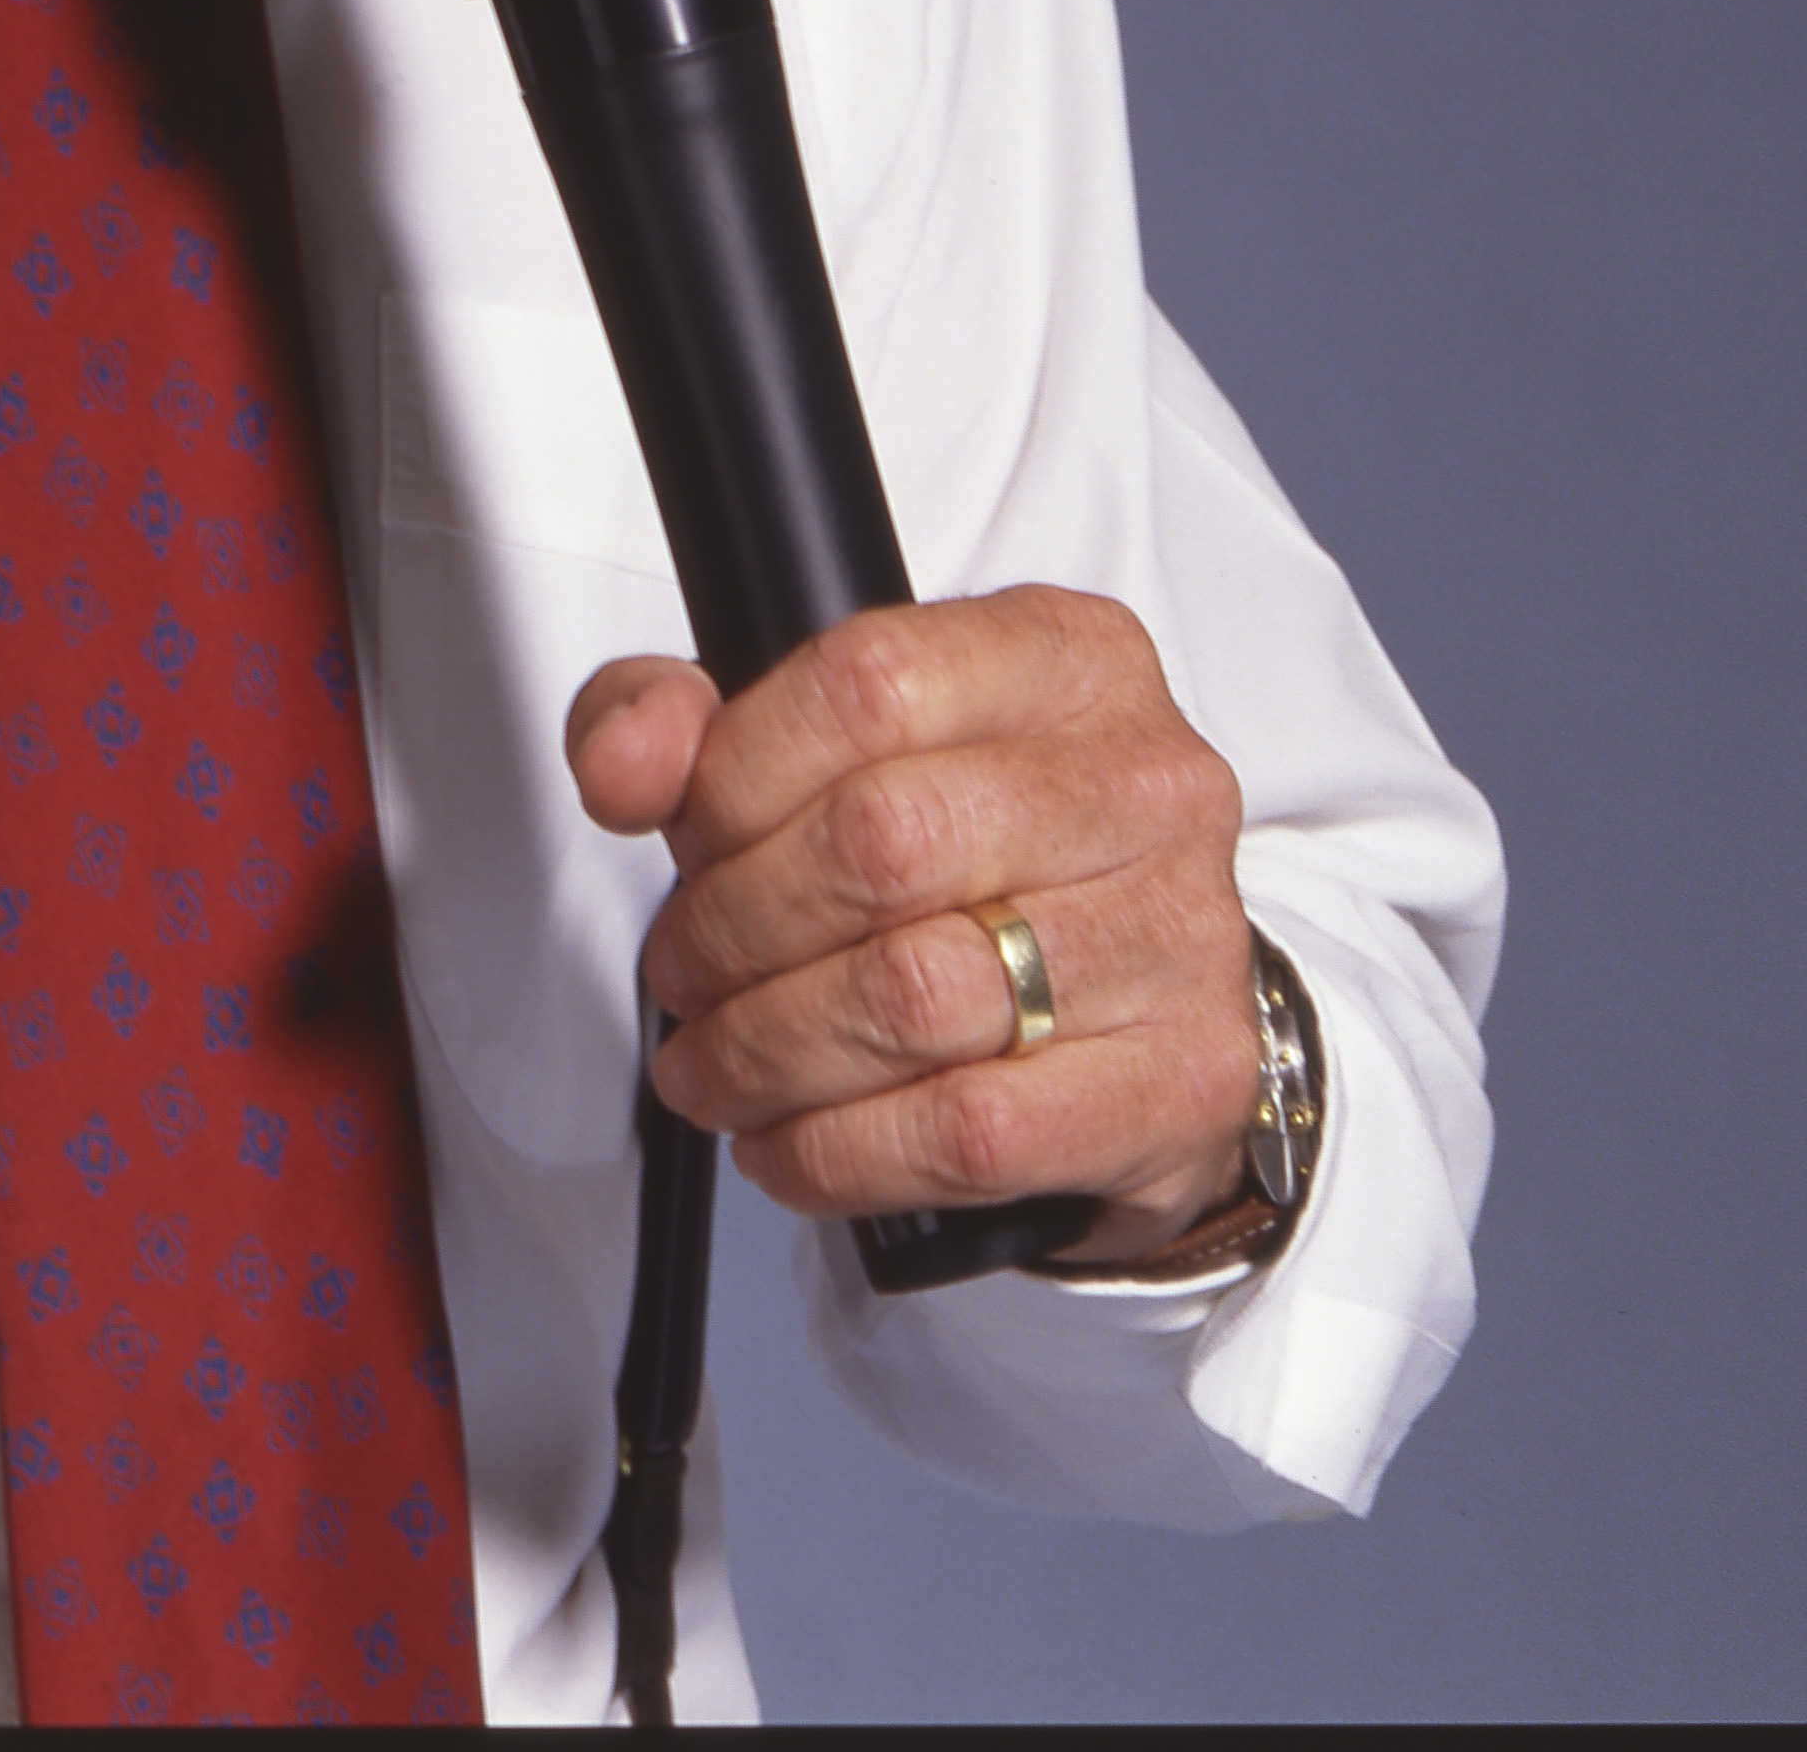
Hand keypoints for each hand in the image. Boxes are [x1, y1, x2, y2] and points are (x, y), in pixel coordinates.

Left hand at [565, 586, 1261, 1264]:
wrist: (1138, 998)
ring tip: (712, 1063)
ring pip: (913, 997)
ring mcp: (1181, 937)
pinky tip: (788, 1140)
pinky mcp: (1182, 1086)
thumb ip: (691, 721)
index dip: (736, 776)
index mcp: (1066, 658)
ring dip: (767, 1049)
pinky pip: (969, 1131)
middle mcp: (1147, 783)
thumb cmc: (979, 854)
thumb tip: (624, 766)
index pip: (865, 684)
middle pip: (879, 845)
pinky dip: (840, 1149)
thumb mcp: (837, 740)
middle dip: (735, 924)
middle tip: (682, 971)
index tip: (685, 839)